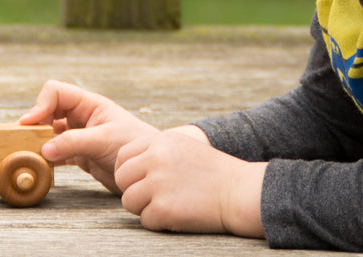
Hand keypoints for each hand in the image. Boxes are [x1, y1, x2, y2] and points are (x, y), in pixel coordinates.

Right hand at [19, 80, 157, 193]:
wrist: (150, 170)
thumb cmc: (135, 145)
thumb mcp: (104, 140)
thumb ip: (74, 142)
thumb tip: (44, 149)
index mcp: (89, 104)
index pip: (56, 92)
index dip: (39, 105)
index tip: (29, 124)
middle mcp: (81, 117)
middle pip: (47, 112)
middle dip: (34, 124)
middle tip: (23, 142)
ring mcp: (79, 136)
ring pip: (49, 134)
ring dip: (38, 142)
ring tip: (27, 154)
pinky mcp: (79, 155)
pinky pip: (55, 152)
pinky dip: (46, 158)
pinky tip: (41, 166)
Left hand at [114, 130, 265, 237]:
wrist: (240, 192)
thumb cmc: (213, 173)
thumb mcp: (184, 148)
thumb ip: (156, 151)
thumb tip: (125, 165)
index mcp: (161, 141)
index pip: (123, 156)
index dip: (128, 172)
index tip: (139, 181)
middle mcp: (156, 158)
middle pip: (122, 178)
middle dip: (134, 190)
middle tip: (154, 196)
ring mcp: (158, 183)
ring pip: (129, 201)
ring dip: (145, 207)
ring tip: (169, 204)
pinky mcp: (163, 208)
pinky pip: (145, 220)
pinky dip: (159, 222)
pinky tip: (179, 214)